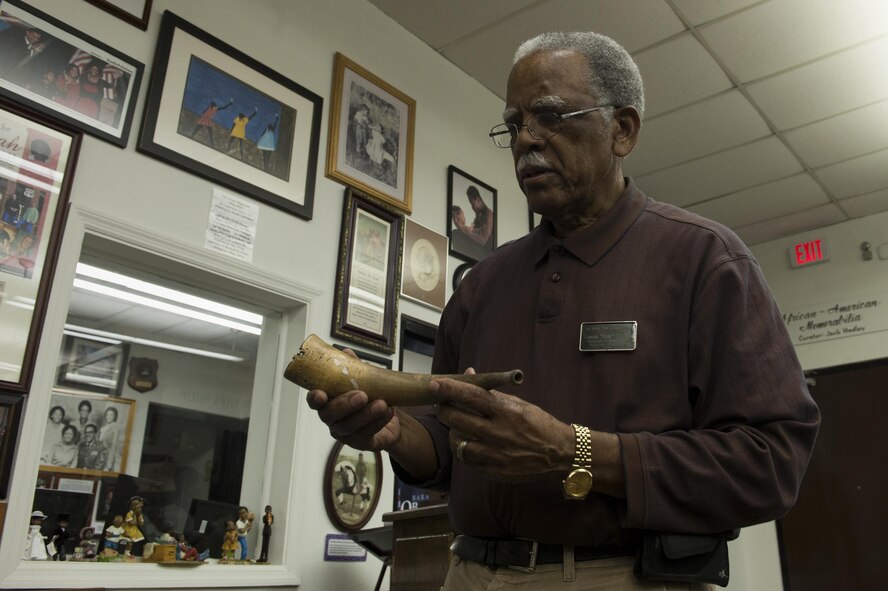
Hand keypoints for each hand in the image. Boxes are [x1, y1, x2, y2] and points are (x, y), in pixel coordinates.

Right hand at [305, 347, 400, 450]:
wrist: (388, 415)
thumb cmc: (370, 396)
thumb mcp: (362, 379)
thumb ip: (353, 367)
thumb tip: (347, 352)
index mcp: (327, 401)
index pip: (314, 401)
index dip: (314, 398)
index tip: (321, 394)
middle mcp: (332, 419)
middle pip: (330, 415)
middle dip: (345, 405)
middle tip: (362, 395)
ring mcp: (345, 433)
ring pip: (350, 426)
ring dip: (366, 414)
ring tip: (382, 404)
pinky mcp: (361, 443)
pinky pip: (367, 434)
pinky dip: (379, 422)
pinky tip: (388, 411)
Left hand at [432, 371, 572, 482]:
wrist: (560, 455)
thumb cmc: (539, 425)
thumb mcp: (519, 404)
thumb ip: (491, 393)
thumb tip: (468, 374)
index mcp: (506, 412)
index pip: (471, 396)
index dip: (450, 389)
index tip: (435, 384)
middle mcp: (499, 433)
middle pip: (457, 419)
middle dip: (443, 409)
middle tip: (441, 405)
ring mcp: (495, 455)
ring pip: (458, 441)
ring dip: (453, 431)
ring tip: (457, 426)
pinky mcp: (494, 471)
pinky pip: (467, 460)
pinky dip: (464, 449)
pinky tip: (469, 443)